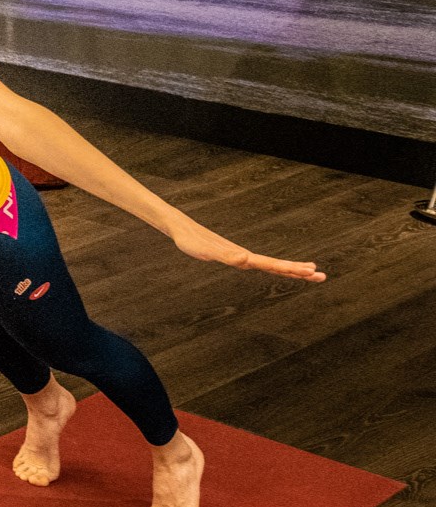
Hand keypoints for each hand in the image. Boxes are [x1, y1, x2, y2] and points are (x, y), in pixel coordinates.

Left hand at [172, 225, 325, 282]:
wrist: (182, 230)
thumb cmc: (192, 242)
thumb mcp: (209, 252)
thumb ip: (227, 256)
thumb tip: (246, 259)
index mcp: (244, 257)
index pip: (273, 265)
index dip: (291, 269)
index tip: (312, 272)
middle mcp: (245, 256)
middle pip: (278, 265)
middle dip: (299, 271)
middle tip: (323, 276)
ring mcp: (241, 255)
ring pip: (270, 264)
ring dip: (290, 268)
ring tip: (310, 270)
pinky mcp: (232, 255)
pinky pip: (257, 262)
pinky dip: (272, 266)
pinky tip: (279, 267)